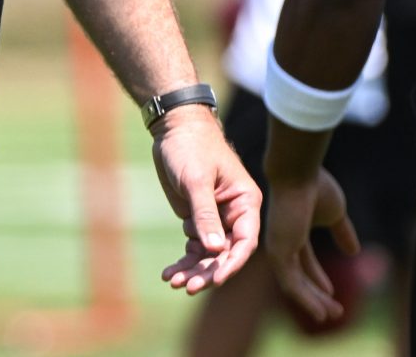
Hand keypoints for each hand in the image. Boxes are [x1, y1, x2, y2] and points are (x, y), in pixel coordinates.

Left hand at [150, 107, 261, 292]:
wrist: (173, 128)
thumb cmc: (191, 147)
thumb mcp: (196, 180)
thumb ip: (205, 215)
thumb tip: (216, 250)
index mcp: (246, 203)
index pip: (246, 241)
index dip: (232, 263)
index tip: (215, 279)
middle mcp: (235, 214)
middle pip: (226, 253)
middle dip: (208, 271)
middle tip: (187, 287)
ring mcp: (217, 219)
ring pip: (209, 254)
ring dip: (193, 270)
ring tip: (173, 281)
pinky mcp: (198, 220)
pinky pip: (195, 247)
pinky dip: (184, 261)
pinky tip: (168, 274)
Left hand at [265, 169, 359, 324]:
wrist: (298, 173)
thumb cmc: (315, 187)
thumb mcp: (335, 214)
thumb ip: (342, 232)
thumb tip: (353, 252)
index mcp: (294, 233)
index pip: (306, 263)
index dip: (319, 280)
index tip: (333, 294)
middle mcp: (283, 243)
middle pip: (300, 277)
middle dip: (317, 295)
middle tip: (335, 312)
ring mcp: (279, 249)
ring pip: (294, 285)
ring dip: (313, 301)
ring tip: (330, 316)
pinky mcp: (278, 253)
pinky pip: (291, 284)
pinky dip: (305, 299)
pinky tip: (319, 312)